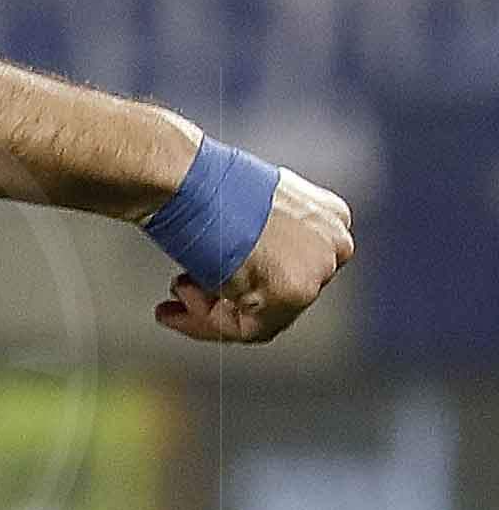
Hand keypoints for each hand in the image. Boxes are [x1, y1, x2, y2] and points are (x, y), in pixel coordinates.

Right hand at [163, 168, 352, 346]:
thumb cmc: (201, 187)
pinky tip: (179, 300)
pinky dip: (210, 321)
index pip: (289, 268)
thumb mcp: (240, 208)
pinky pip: (250, 328)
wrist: (190, 181)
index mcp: (327, 216)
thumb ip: (254, 240)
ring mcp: (319, 268)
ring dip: (211, 310)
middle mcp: (334, 242)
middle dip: (225, 298)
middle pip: (278, 294)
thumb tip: (231, 275)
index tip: (203, 285)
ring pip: (264, 315)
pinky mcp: (295, 291)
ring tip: (176, 293)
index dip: (241, 281)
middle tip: (180, 296)